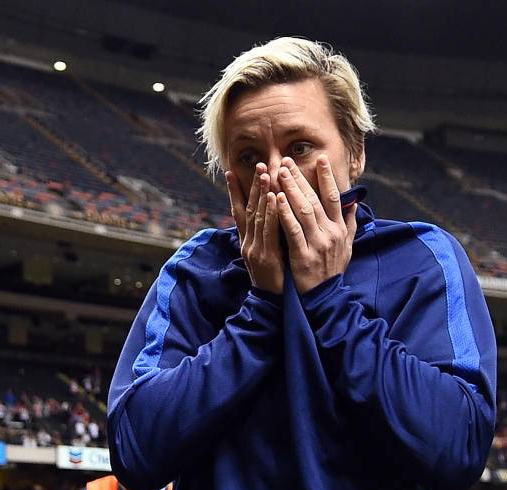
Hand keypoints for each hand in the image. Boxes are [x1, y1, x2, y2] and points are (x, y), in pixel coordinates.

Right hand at [226, 164, 283, 293]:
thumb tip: (272, 218)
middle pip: (247, 209)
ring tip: (265, 173)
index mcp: (247, 242)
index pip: (239, 212)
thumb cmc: (275, 280)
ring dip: (261, 194)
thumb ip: (267, 236)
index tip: (231, 172)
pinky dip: (272, 212)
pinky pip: (269, 231)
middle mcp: (248, 243)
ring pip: (257, 216)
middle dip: (252, 186)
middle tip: (257, 164)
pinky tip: (275, 198)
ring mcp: (255, 250)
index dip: (235, 192)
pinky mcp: (266, 257)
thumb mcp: (267, 256)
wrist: (272, 307)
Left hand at [275, 155, 355, 292]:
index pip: (334, 197)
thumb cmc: (332, 270)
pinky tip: (276, 199)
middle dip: (300, 178)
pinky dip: (285, 213)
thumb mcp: (347, 247)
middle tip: (286, 161)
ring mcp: (318, 244)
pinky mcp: (303, 256)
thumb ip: (349, 224)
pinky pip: (293, 230)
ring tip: (278, 172)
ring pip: (304, 210)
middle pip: (315, 199)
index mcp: (340, 229)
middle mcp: (331, 233)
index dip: (327, 177)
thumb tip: (354, 204)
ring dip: (291, 189)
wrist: (325, 299)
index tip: (319, 158)